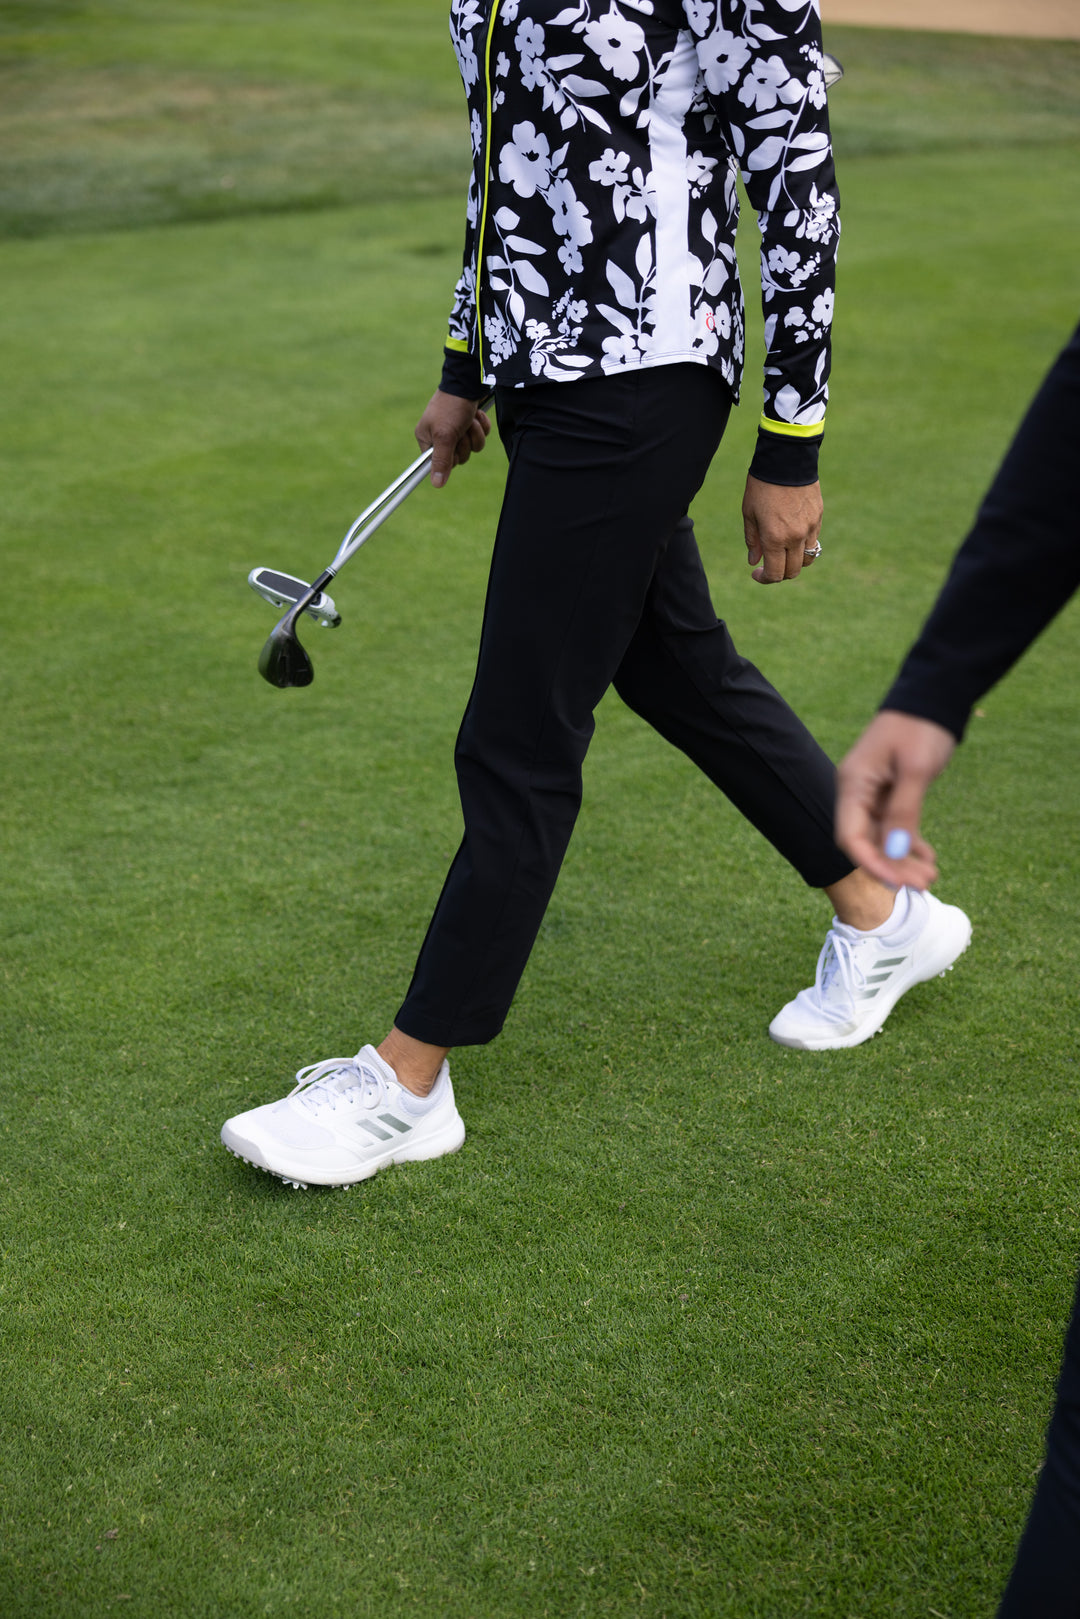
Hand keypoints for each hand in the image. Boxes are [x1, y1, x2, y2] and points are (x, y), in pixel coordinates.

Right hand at [415, 390, 490, 487]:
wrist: (468, 383)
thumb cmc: (452, 407)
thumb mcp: (445, 436)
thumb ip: (441, 461)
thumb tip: (436, 485)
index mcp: (426, 439)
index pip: (439, 464)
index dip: (449, 458)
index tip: (453, 449)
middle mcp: (439, 437)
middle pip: (459, 458)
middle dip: (465, 443)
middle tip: (461, 428)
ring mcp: (456, 431)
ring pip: (472, 448)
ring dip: (475, 434)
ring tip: (469, 419)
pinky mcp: (470, 425)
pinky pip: (480, 438)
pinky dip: (482, 427)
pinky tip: (476, 415)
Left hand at [742, 475, 822, 583]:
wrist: (786, 459)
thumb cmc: (762, 485)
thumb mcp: (749, 513)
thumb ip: (753, 540)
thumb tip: (755, 561)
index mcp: (774, 537)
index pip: (776, 573)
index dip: (765, 579)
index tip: (757, 573)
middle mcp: (795, 537)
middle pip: (793, 571)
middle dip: (780, 574)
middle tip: (769, 565)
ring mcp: (810, 528)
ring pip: (807, 559)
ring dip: (794, 562)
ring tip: (782, 552)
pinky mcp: (818, 517)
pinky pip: (813, 540)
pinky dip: (803, 545)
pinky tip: (792, 535)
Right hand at [835, 710, 957, 889]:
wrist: (932, 698)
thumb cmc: (920, 727)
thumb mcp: (915, 769)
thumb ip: (904, 812)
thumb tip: (896, 853)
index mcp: (853, 785)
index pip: (850, 837)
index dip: (871, 864)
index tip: (898, 883)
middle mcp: (856, 793)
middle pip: (866, 843)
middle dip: (893, 867)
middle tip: (926, 884)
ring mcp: (872, 794)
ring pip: (882, 838)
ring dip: (904, 859)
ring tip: (932, 875)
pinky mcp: (890, 793)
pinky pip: (895, 826)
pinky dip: (910, 843)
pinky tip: (928, 856)